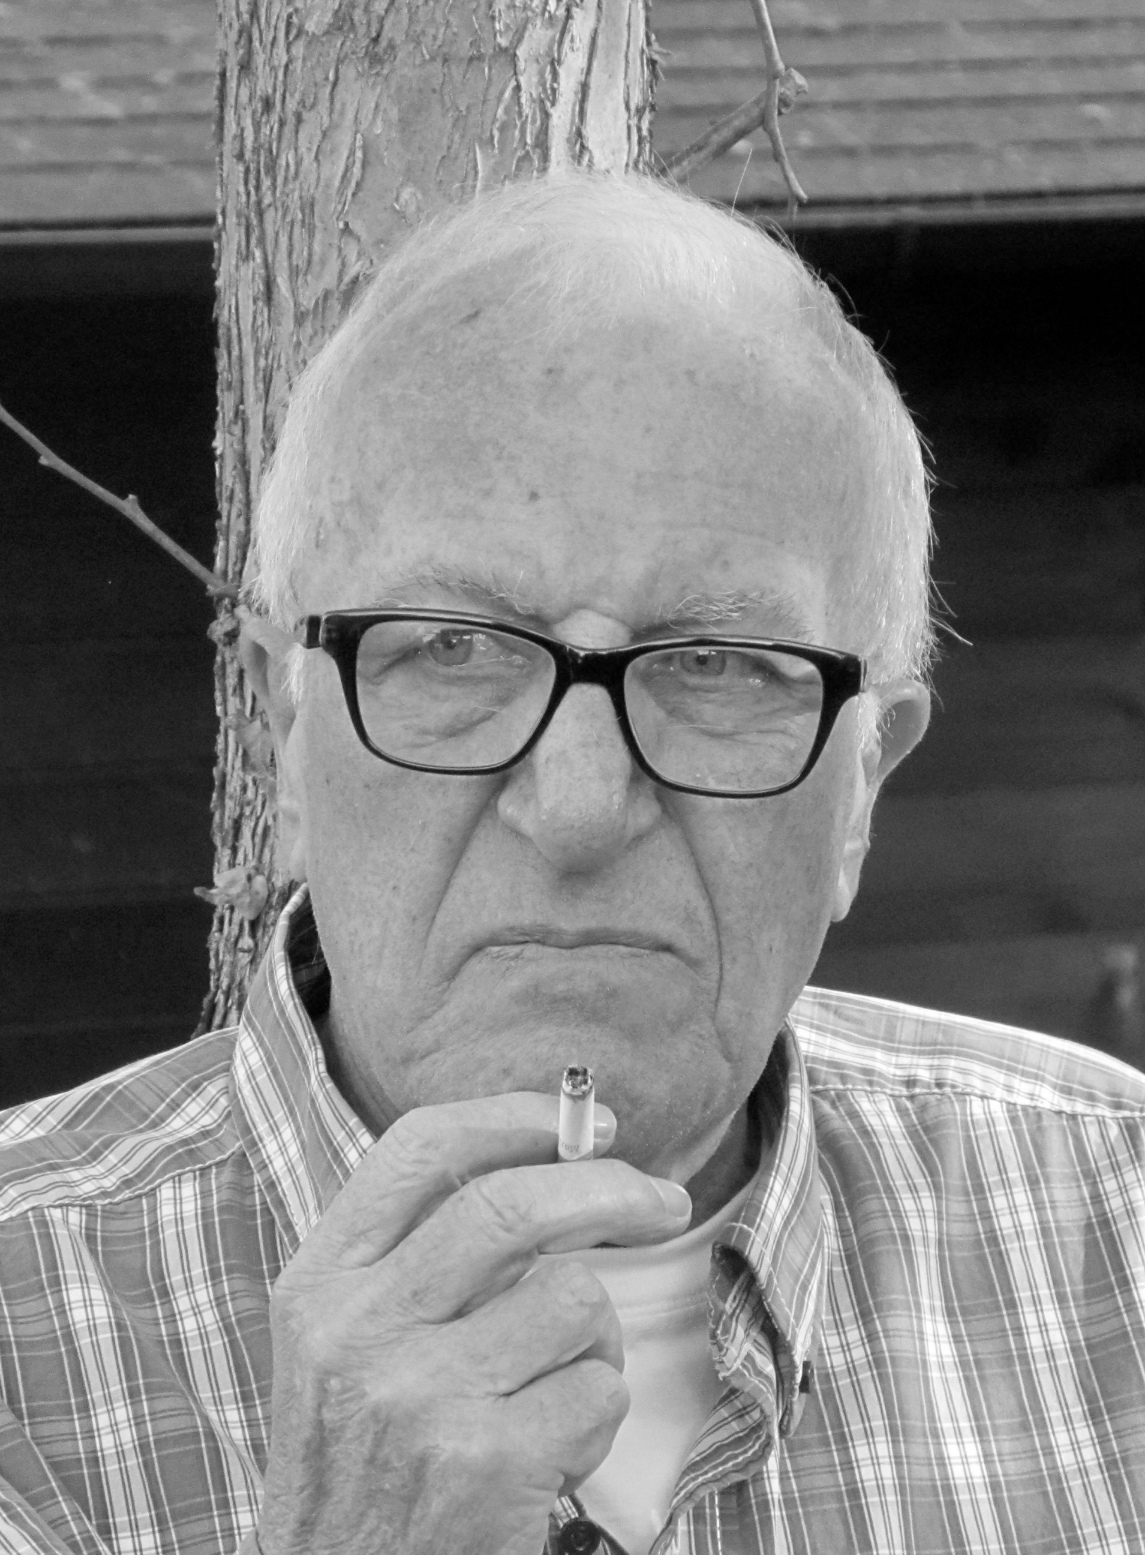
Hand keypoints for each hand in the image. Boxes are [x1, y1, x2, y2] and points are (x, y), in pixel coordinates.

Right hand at [256, 1092, 691, 1554]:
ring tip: (555, 1391)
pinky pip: (597, 1391)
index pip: (418, 1148)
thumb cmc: (362, 1468)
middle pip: (513, 1204)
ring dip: (595, 1340)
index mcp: (319, 1283)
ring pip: (574, 1298)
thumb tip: (549, 1162)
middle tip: (661, 1200)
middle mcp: (360, 1329)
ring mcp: (421, 1395)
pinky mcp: (486, 1462)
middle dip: (611, 1189)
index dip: (514, 1118)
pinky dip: (596, 1419)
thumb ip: (415, 1256)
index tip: (584, 1125)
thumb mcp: (344, 1348)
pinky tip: (548, 1459)